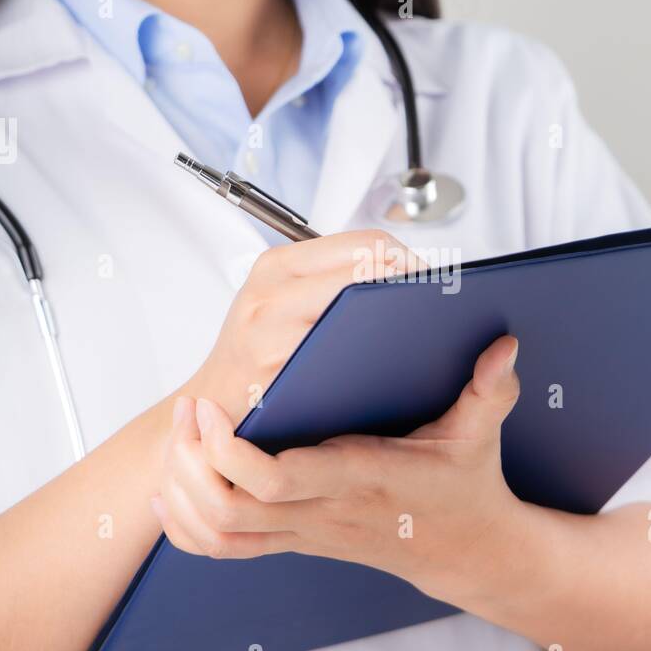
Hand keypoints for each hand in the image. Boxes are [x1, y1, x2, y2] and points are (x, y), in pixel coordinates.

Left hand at [150, 336, 527, 603]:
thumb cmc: (464, 487)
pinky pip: (221, 547)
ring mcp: (303, 531)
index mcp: (358, 479)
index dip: (230, 452)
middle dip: (192, 460)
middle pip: (228, 508)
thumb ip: (490, 389)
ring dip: (183, 489)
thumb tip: (504, 347)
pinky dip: (187, 522)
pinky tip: (178, 484)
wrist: (464, 550)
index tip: (213, 409)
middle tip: (189, 411)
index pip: (276, 483)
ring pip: (216, 531)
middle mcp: (322, 512)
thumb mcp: (480, 435)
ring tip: (181, 437)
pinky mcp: (292, 538)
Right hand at [189, 230, 421, 424]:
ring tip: (420, 336)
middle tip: (437, 311)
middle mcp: (271, 294)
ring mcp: (272, 336)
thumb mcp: (277, 299)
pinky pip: (345, 362)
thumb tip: (407, 273)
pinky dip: (376, 361)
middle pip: (369, 272)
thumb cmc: (255, 353)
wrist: (212, 407)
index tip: (429, 283)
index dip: (410, 261)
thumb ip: (328, 279)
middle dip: (414, 290)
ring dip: (401, 325)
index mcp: (277, 266)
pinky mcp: (277, 377)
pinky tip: (393, 369)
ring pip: (361, 314)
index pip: (367, 244)